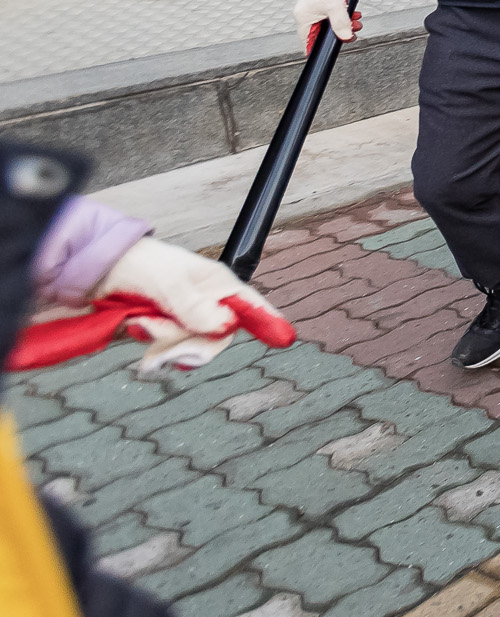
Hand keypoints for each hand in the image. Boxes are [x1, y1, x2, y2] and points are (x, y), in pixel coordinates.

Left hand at [96, 239, 292, 371]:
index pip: (250, 306)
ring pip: (190, 348)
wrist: (97, 270)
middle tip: (159, 330)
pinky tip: (138, 328)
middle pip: (217, 338)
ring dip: (163, 341)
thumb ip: (195, 306)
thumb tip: (225, 326)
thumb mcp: (169, 282)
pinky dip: (151, 345)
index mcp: (217, 285)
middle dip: (189, 341)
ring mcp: (185, 321)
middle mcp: (206, 305)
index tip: (286, 339)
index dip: (267, 322)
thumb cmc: (139, 263)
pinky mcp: (165, 334)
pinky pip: (167, 352)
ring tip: (142, 322)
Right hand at [293, 0, 358, 52]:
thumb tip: (345, 37)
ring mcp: (314, 12)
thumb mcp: (335, 7)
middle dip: (339, 34)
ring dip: (344, 25)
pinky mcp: (322, 7)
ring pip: (330, 26)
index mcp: (304, 19)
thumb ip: (341, 24)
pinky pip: (332, 17)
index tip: (328, 53)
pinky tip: (353, 15)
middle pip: (322, 34)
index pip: (307, 42)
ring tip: (356, 22)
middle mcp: (307, 16)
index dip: (318, 49)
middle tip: (352, 33)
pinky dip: (343, 17)